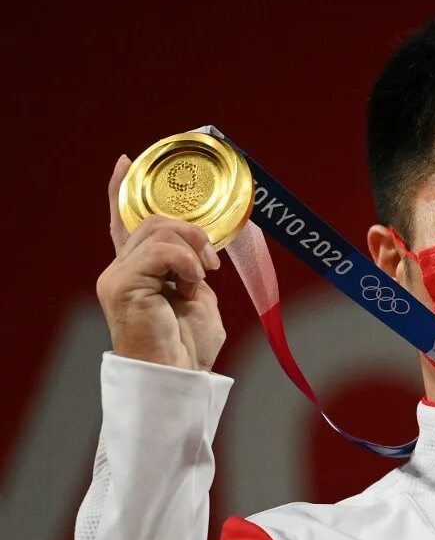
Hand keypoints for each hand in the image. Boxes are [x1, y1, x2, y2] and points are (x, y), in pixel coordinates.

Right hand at [96, 155, 225, 371]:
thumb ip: (192, 271)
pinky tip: (191, 286)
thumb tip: (202, 255)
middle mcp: (121, 270)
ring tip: (200, 281)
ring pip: (159, 231)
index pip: (124, 223)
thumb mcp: (199, 299)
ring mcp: (118, 276)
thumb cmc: (187, 348)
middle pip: (154, 220)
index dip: (122, 191)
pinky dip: (187, 264)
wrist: (178, 377)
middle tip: (211, 265)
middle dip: (193, 232)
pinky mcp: (122, 284)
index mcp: (139, 271)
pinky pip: (162, 251)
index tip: (126, 162)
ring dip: (193, 251)